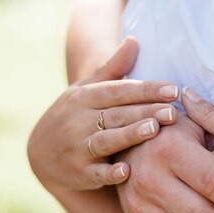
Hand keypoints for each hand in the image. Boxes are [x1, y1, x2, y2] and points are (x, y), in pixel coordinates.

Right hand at [28, 37, 179, 194]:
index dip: (146, 90)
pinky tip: (126, 171)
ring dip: (129, 135)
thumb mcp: (87, 90)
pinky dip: (109, 173)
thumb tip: (134, 39)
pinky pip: (95, 173)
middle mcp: (78, 120)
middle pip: (117, 114)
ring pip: (107, 140)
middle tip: (173, 112)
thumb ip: (113, 69)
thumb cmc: (74, 116)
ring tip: (154, 129)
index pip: (119, 90)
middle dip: (145, 112)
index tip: (174, 90)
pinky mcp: (78, 173)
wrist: (39, 154)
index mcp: (84, 97)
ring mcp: (77, 147)